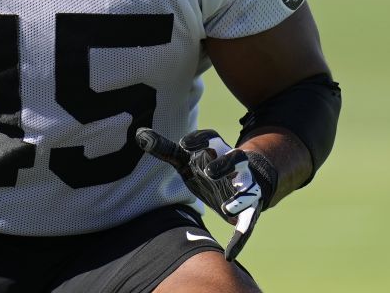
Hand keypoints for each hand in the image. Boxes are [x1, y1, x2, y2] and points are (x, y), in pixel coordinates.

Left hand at [135, 128, 274, 260]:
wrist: (248, 180)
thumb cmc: (208, 167)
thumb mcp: (187, 159)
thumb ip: (165, 149)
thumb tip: (140, 135)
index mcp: (217, 151)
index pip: (211, 138)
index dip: (200, 140)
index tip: (184, 145)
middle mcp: (234, 166)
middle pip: (235, 158)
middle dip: (224, 164)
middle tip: (209, 172)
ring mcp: (245, 187)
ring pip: (248, 189)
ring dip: (239, 199)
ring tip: (225, 209)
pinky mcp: (250, 209)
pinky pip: (248, 224)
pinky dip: (240, 239)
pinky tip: (230, 254)